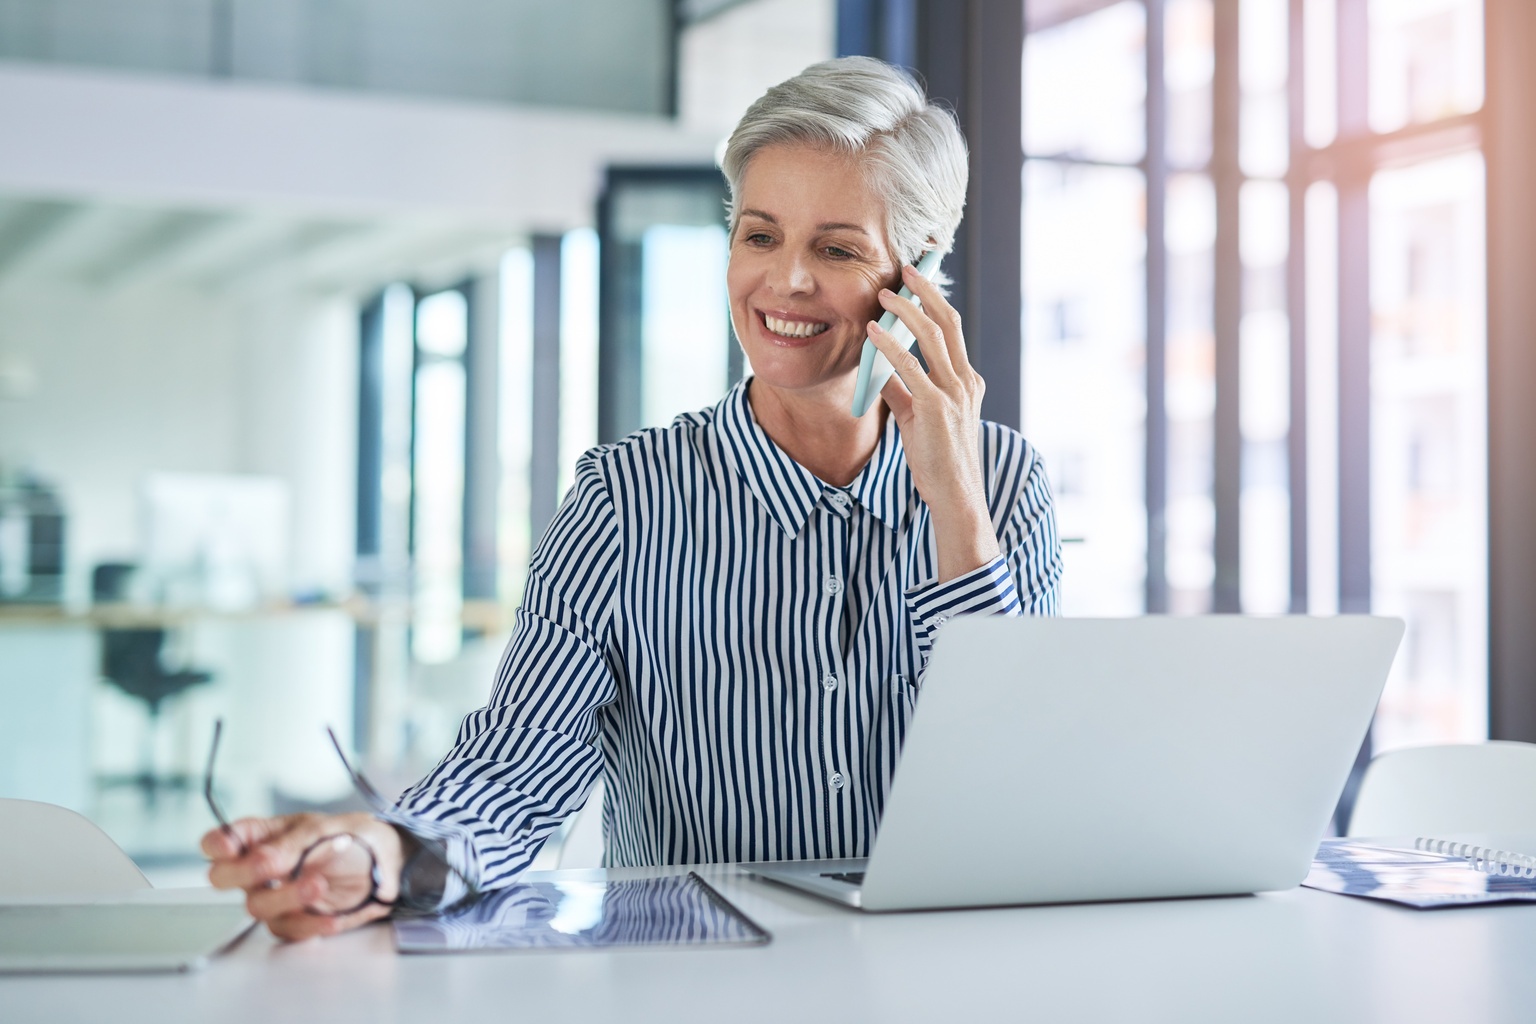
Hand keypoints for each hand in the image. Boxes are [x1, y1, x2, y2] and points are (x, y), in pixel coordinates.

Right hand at [202, 813, 405, 940]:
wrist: (390, 866)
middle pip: (222, 877)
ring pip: (256, 906)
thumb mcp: (323, 829)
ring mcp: (276, 896)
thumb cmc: (355, 838)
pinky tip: (331, 918)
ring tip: (318, 885)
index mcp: (264, 836)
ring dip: (286, 897)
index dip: (216, 844)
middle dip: (243, 873)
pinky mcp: (295, 921)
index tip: (229, 847)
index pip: (220, 841)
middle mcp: (261, 868)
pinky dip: (310, 925)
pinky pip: (288, 930)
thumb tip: (261, 861)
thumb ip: (290, 845)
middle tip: (271, 867)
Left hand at [866, 264, 999, 582]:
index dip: (935, 300)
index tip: (917, 278)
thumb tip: (881, 370)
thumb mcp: (921, 418)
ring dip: (905, 310)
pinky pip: (910, 367)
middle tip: (904, 269)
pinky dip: (890, 345)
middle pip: (947, 321)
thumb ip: (905, 391)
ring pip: (931, 336)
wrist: (954, 495)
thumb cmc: (937, 459)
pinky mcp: (935, 408)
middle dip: (925, 290)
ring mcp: (954, 393)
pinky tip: (872, 332)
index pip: (952, 329)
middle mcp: (965, 381)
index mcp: (966, 381)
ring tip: (883, 295)